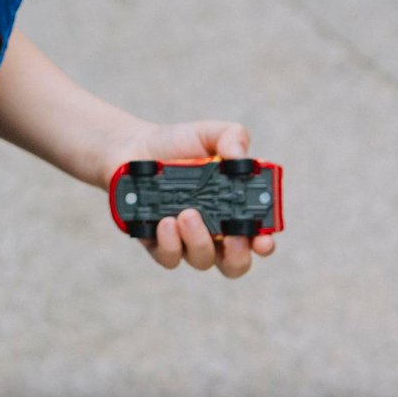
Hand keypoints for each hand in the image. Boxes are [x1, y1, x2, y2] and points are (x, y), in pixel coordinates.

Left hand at [108, 119, 277, 278]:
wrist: (133, 147)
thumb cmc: (177, 144)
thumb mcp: (208, 133)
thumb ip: (232, 136)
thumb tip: (239, 155)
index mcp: (235, 209)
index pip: (258, 237)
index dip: (264, 243)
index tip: (262, 238)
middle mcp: (214, 231)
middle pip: (235, 263)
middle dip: (237, 256)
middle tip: (230, 234)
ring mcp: (186, 241)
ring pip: (201, 260)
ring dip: (199, 241)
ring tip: (187, 213)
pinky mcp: (157, 243)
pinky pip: (168, 257)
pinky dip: (169, 243)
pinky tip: (165, 221)